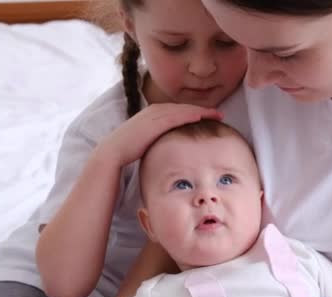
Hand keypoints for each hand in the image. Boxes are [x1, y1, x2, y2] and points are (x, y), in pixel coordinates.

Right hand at [95, 103, 222, 165]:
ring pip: (182, 110)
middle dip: (201, 110)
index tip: (210, 117)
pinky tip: (201, 116)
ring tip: (216, 114)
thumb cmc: (129, 152)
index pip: (178, 111)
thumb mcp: (148, 143)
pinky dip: (189, 115)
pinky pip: (175, 116)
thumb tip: (171, 148)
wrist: (112, 153)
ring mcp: (153, 115)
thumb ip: (159, 140)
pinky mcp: (153, 122)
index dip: (195, 113)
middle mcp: (153, 111)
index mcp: (153, 115)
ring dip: (199, 111)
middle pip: (183, 108)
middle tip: (219, 113)